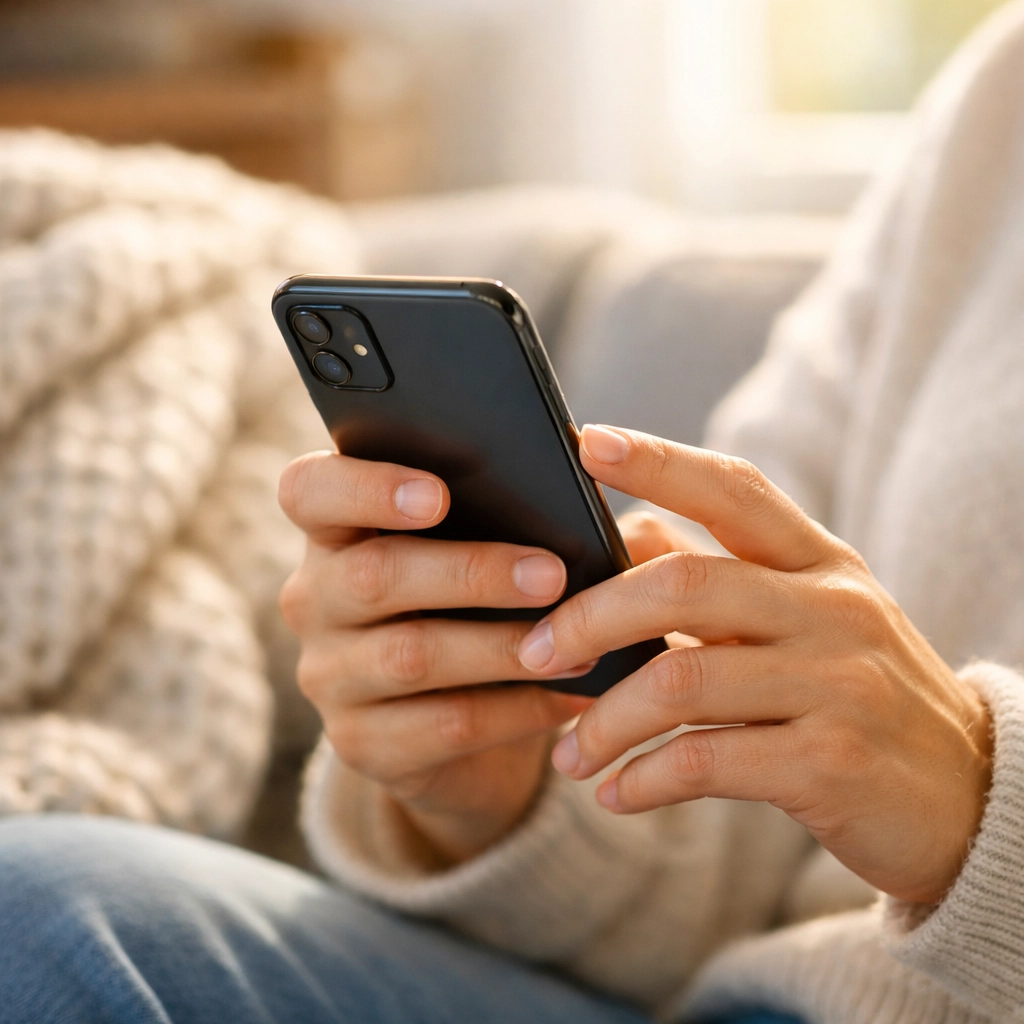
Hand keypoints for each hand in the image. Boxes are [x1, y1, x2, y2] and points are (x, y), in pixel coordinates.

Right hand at [277, 452, 690, 865]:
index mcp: (333, 529)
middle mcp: (314, 599)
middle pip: (373, 576)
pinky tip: (569, 695)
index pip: (309, 490)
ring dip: (499, 648)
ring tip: (575, 644)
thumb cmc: (473, 600)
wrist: (460, 722)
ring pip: (410, 657)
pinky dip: (517, 710)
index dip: (366, 488)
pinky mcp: (360, 743)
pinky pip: (444, 724)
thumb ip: (494, 508)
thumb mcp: (471, 547)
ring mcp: (329, 676)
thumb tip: (573, 480)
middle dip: (470, 573)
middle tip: (551, 574)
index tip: (438, 495)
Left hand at [521, 425, 992, 903]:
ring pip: (682, 678)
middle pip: (684, 584)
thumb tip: (626, 531)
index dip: (656, 459)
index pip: (733, 489)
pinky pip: (707, 761)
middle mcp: (832, 607)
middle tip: (533, 652)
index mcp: (821, 561)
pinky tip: (614, 793)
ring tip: (567, 752)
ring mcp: (838, 683)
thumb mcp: (805, 619)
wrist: (965, 795)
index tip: (581, 441)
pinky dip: (643, 778)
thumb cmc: (855, 694)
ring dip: (605, 719)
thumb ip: (719, 578)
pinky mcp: (833, 762)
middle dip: (590, 617)